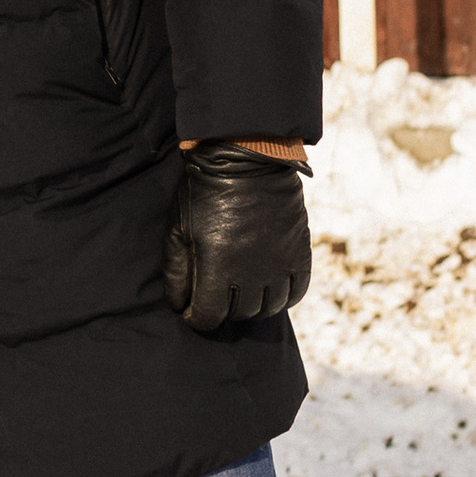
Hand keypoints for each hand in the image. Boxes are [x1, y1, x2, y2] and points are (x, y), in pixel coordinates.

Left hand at [163, 143, 310, 331]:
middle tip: (215, 299)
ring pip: (268, 308)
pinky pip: (296, 291)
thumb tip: (178, 305)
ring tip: (240, 296)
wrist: (246, 158)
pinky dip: (283, 298)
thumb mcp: (178, 229)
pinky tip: (270, 292)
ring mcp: (278, 262)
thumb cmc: (204, 192)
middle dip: (222, 312)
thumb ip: (176, 271)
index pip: (208, 316)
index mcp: (217, 266)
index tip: (191, 311)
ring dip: (252, 308)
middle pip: (238, 315)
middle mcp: (251, 271)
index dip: (196, 318)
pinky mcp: (298, 251)